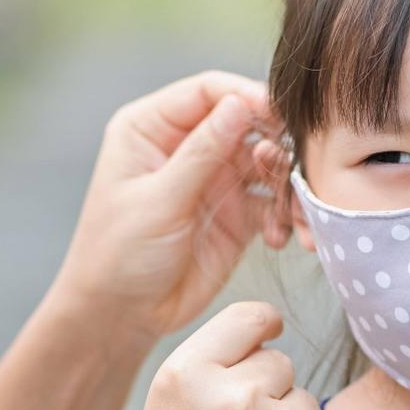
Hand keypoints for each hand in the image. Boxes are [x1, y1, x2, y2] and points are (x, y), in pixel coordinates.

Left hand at [54, 71, 292, 339]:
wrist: (120, 317)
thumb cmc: (118, 255)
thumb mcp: (159, 201)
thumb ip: (201, 152)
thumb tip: (240, 103)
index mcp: (152, 128)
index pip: (208, 91)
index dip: (246, 97)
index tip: (279, 115)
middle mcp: (186, 145)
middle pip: (246, 122)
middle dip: (276, 142)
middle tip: (292, 169)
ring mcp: (214, 178)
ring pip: (267, 162)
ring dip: (285, 183)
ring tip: (291, 212)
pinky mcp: (236, 213)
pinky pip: (272, 201)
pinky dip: (284, 215)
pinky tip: (279, 238)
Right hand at [128, 302, 337, 409]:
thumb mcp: (171, 409)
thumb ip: (213, 362)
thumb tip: (272, 322)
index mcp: (185, 377)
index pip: (247, 316)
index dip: (263, 324)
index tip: (268, 331)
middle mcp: (231, 397)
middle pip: (279, 362)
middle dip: (267, 392)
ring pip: (305, 403)